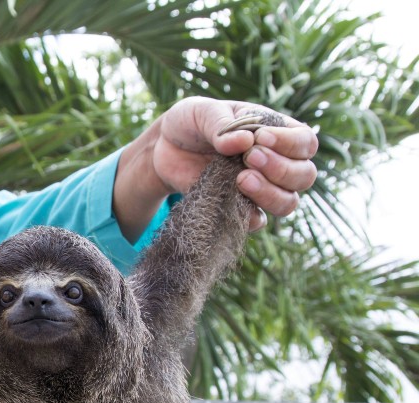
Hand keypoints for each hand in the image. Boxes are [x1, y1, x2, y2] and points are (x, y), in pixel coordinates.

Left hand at [113, 96, 318, 240]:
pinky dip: (249, 216)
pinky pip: (257, 221)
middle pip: (304, 175)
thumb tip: (244, 142)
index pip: (305, 142)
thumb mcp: (202, 112)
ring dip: (270, 194)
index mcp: (276, 132)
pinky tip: (232, 201)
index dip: (290, 143)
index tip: (260, 138)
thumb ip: (222, 124)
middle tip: (249, 158)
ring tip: (241, 180)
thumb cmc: (191, 122)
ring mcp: (260, 188)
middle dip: (282, 169)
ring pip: (287, 202)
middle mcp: (276, 163)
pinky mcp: (239, 208)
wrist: (166, 148)